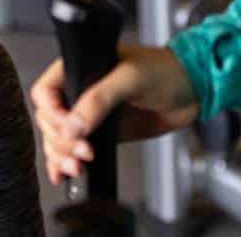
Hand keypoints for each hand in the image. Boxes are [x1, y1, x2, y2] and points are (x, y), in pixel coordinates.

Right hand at [30, 44, 199, 186]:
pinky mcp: (102, 133)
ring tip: (78, 167)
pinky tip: (64, 174)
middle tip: (84, 152)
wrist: (193, 90)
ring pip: (58, 139)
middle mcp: (81, 90)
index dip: (52, 112)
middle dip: (61, 140)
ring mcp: (90, 114)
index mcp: (81, 67)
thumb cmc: (166, 70)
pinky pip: (74, 150)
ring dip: (61, 156)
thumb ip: (100, 99)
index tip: (67, 128)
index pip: (47, 90)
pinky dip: (64, 163)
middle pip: (50, 120)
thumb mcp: (131, 78)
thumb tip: (74, 125)